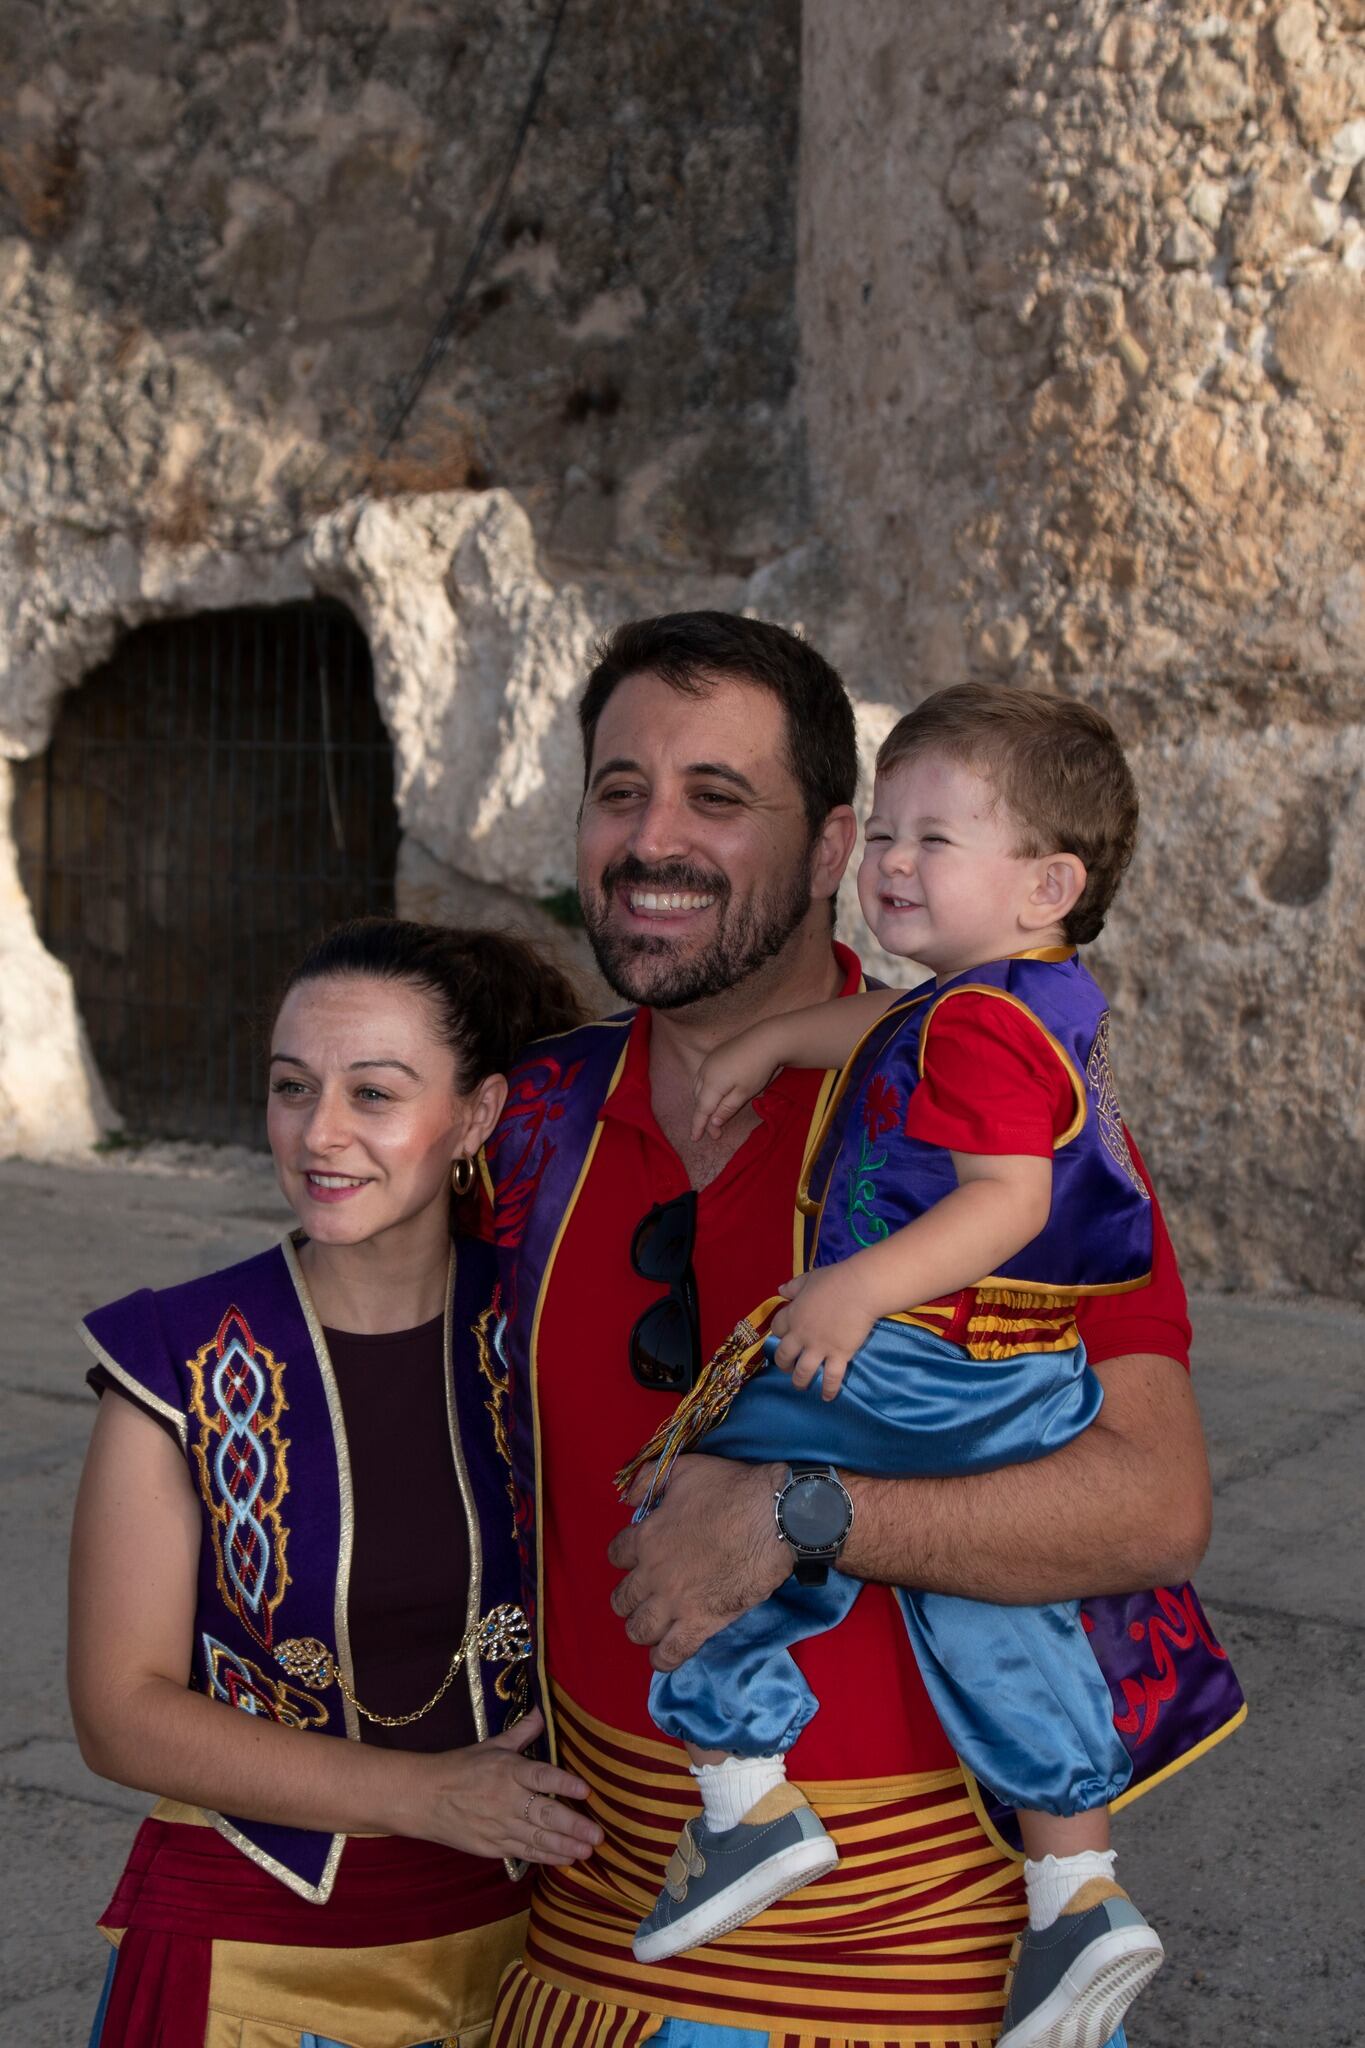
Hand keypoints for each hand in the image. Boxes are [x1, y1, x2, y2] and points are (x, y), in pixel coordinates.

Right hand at [413, 1708, 601, 1864]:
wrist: (424, 1798)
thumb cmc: (462, 1767)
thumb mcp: (493, 1745)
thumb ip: (524, 1731)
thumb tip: (544, 1708)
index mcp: (508, 1770)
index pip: (541, 1776)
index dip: (564, 1783)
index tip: (586, 1790)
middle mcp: (506, 1800)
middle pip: (545, 1814)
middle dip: (574, 1825)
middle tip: (599, 1834)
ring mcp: (499, 1827)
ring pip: (539, 1839)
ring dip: (567, 1846)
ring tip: (589, 1851)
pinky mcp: (493, 1848)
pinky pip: (525, 1853)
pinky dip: (547, 1858)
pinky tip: (567, 1860)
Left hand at [608, 1454, 788, 1668]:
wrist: (773, 1517)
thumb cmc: (731, 1490)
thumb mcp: (684, 1469)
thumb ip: (648, 1480)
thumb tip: (627, 1500)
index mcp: (646, 1537)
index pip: (616, 1555)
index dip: (626, 1555)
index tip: (639, 1555)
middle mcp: (652, 1574)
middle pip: (621, 1599)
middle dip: (629, 1597)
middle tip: (646, 1594)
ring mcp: (675, 1603)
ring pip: (638, 1629)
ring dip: (641, 1627)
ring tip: (653, 1624)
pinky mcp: (700, 1624)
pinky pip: (670, 1654)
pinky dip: (663, 1658)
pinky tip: (665, 1654)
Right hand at [691, 1033, 781, 1141]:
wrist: (765, 1040)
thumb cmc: (757, 1069)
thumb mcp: (744, 1094)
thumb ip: (727, 1109)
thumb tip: (712, 1122)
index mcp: (712, 1084)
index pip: (701, 1110)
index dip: (698, 1125)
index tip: (695, 1139)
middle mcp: (705, 1072)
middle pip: (698, 1099)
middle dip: (703, 1116)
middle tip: (715, 1132)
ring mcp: (708, 1062)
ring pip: (697, 1087)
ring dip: (701, 1102)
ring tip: (710, 1115)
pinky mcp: (713, 1055)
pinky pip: (701, 1077)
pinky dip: (703, 1090)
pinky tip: (712, 1094)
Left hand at [770, 1267, 874, 1398]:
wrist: (860, 1289)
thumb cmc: (836, 1280)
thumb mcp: (809, 1278)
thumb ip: (793, 1286)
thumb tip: (780, 1290)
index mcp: (793, 1315)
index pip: (777, 1328)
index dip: (779, 1333)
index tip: (784, 1336)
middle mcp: (802, 1335)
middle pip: (784, 1355)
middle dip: (783, 1364)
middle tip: (788, 1367)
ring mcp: (819, 1347)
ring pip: (802, 1372)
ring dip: (799, 1381)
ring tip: (802, 1386)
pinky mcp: (839, 1355)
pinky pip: (830, 1378)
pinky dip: (828, 1390)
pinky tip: (826, 1397)